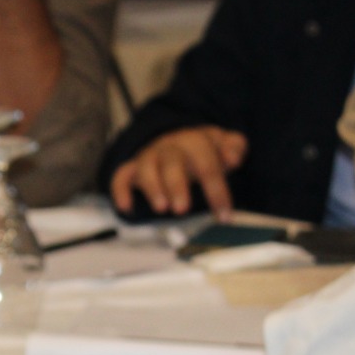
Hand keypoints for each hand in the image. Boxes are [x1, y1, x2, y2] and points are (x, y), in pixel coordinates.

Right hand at [110, 126, 247, 218]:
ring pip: (146, 168)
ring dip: (152, 188)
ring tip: (161, 209)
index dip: (216, 190)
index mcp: (195, 140)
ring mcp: (150, 157)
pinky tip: (126, 207)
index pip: (207, 163)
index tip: (224, 216)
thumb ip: (234, 147)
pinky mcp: (133, 169)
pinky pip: (121, 176)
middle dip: (177, 186)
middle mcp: (170, 147)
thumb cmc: (202, 150)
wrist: (177, 138)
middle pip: (172, 163)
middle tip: (183, 209)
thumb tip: (233, 157)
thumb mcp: (222, 144)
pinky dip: (120, 191)